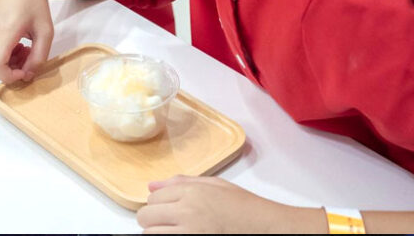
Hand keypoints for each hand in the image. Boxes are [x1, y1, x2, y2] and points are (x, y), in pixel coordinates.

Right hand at [0, 0, 53, 82]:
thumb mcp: (46, 33)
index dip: (10, 77)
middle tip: (30, 54)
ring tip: (23, 46)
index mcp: (5, 31)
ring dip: (9, 60)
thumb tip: (27, 75)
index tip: (24, 72)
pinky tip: (14, 41)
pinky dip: (2, 52)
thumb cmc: (37, 6)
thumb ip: (39, 58)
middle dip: (14, 67)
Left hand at [137, 176, 324, 233]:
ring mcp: (188, 233)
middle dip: (152, 220)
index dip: (158, 204)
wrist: (267, 229)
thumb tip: (151, 186)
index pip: (153, 196)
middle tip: (169, 223)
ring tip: (174, 232)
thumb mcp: (216, 186)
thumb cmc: (246, 209)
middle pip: (146, 216)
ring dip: (157, 233)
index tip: (167, 209)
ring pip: (149, 234)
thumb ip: (181, 183)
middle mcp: (186, 211)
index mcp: (191, 192)